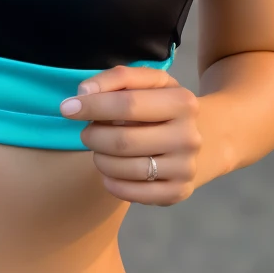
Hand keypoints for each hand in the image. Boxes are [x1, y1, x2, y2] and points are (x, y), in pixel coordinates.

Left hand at [59, 65, 200, 204]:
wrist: (207, 138)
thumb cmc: (164, 106)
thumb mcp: (149, 82)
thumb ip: (116, 78)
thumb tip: (83, 92)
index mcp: (182, 102)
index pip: (126, 104)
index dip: (91, 106)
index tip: (67, 108)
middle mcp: (188, 137)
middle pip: (121, 141)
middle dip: (93, 136)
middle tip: (88, 133)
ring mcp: (185, 168)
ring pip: (124, 169)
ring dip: (99, 159)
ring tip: (100, 150)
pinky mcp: (178, 192)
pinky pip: (131, 194)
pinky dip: (111, 183)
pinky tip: (110, 171)